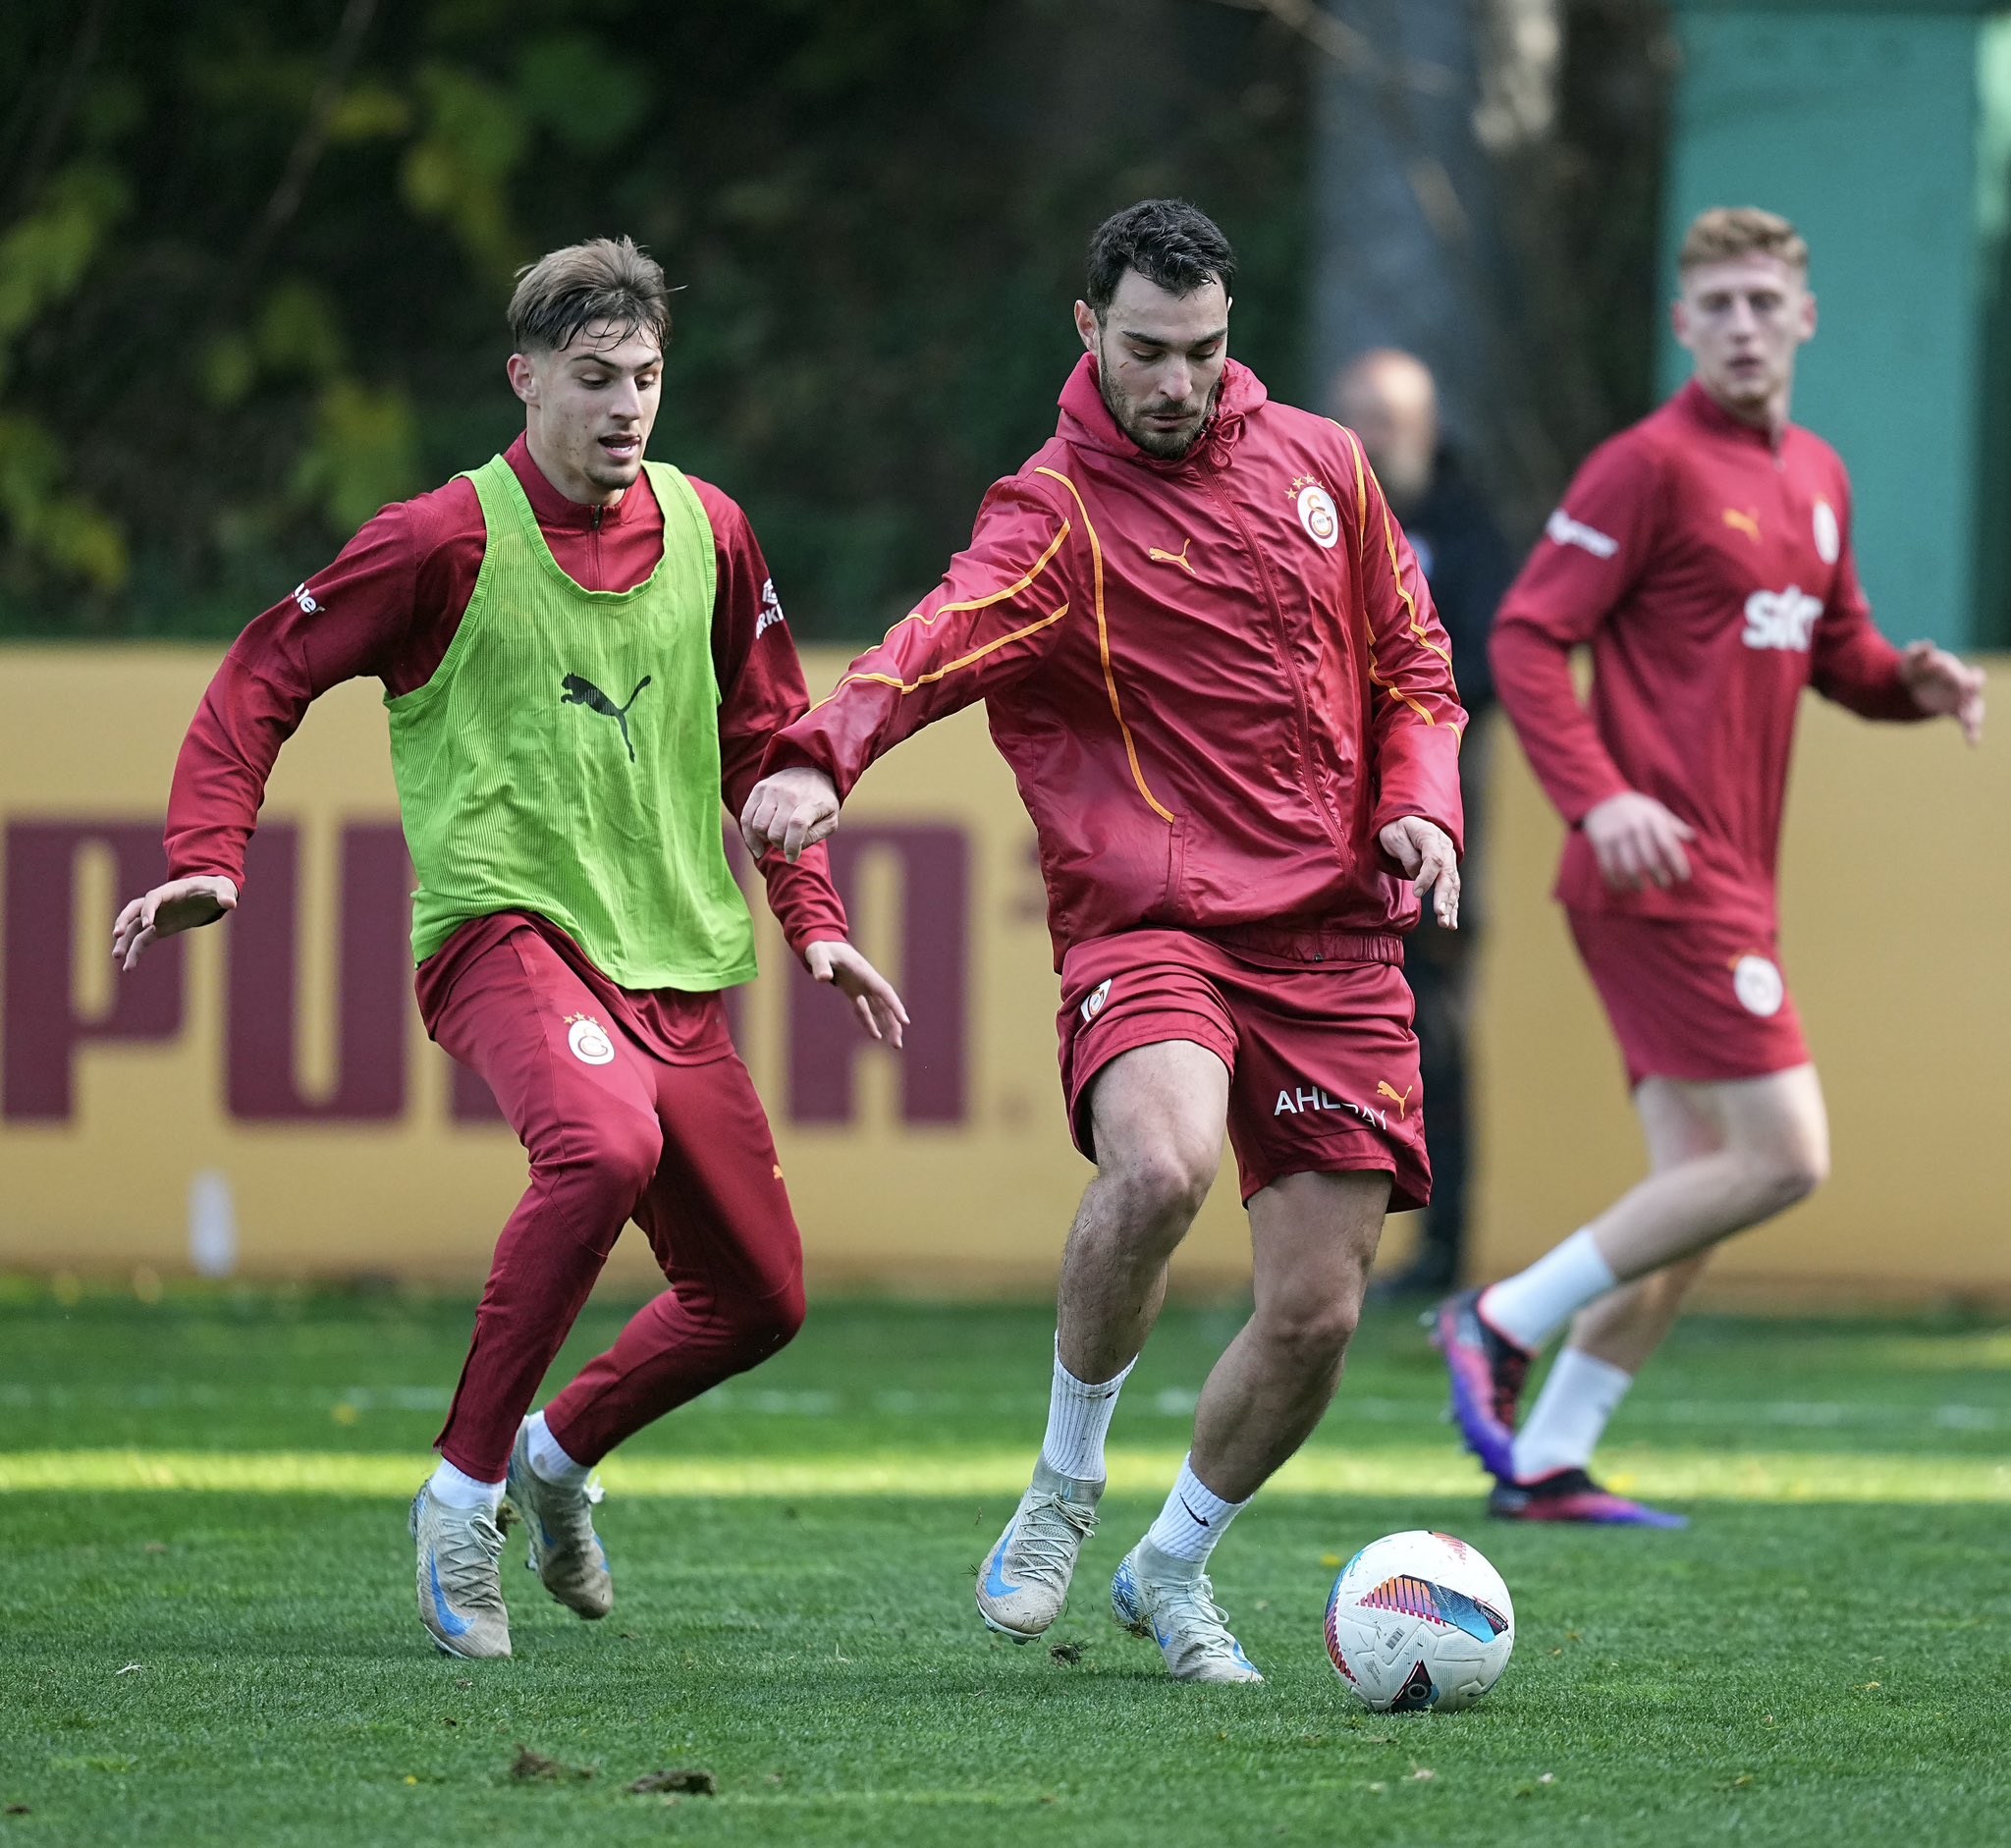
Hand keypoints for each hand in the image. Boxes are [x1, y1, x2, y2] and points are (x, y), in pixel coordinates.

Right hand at [111, 875, 238, 971]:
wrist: (210, 894)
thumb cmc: (214, 888)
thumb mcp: (221, 889)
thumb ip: (224, 895)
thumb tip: (231, 903)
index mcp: (171, 891)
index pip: (154, 897)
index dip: (149, 909)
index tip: (149, 924)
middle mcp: (158, 903)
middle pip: (135, 909)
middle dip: (125, 920)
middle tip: (117, 933)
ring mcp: (156, 916)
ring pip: (134, 927)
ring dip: (124, 940)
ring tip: (116, 956)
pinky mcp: (158, 929)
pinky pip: (142, 941)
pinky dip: (134, 953)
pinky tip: (129, 968)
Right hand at [741, 766, 840, 863]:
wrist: (812, 770)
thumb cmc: (822, 802)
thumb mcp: (830, 820)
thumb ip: (815, 836)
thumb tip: (793, 850)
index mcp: (810, 802)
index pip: (796, 825)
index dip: (791, 847)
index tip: (792, 858)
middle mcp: (789, 794)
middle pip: (774, 831)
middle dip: (779, 845)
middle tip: (786, 845)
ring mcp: (771, 790)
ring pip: (758, 825)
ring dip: (765, 840)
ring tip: (775, 839)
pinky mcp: (759, 789)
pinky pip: (746, 817)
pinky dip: (749, 835)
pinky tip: (758, 846)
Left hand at [804, 940, 908, 1047]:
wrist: (822, 942)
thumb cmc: (821, 948)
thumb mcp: (818, 954)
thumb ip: (821, 965)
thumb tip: (823, 979)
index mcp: (864, 972)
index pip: (884, 991)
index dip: (895, 1006)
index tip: (904, 1021)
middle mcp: (867, 981)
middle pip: (885, 1004)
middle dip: (894, 1023)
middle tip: (897, 1044)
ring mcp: (861, 987)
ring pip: (879, 1009)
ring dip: (887, 1026)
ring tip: (894, 1045)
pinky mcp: (854, 991)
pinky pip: (865, 1010)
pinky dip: (870, 1022)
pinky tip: (876, 1036)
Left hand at [1378, 816, 1459, 927]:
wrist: (1408, 822)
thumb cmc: (1398, 830)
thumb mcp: (1395, 837)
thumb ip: (1407, 856)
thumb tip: (1416, 874)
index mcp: (1431, 836)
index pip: (1435, 859)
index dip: (1427, 877)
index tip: (1417, 893)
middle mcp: (1445, 848)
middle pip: (1448, 874)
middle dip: (1444, 895)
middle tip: (1439, 913)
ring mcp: (1450, 859)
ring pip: (1453, 884)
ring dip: (1450, 905)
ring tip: (1445, 924)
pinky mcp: (1448, 871)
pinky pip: (1452, 889)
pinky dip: (1452, 906)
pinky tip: (1451, 923)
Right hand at [1582, 790, 1693, 891]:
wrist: (1602, 798)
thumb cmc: (1635, 808)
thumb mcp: (1655, 810)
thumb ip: (1673, 824)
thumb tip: (1692, 837)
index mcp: (1652, 819)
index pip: (1668, 846)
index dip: (1676, 864)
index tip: (1682, 878)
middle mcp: (1635, 827)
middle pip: (1650, 861)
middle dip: (1659, 878)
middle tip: (1663, 885)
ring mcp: (1617, 835)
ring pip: (1629, 868)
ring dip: (1637, 883)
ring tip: (1642, 888)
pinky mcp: (1600, 841)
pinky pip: (1608, 867)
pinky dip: (1615, 881)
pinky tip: (1621, 887)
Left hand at [1899, 640, 1984, 745]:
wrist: (1908, 684)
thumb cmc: (1914, 667)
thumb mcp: (1912, 658)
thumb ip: (1920, 651)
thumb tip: (1929, 644)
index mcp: (1955, 670)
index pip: (1965, 675)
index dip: (1963, 678)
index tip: (1961, 682)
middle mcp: (1962, 685)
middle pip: (1975, 690)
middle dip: (1974, 692)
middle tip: (1970, 695)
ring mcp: (1961, 699)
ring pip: (1975, 709)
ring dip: (1975, 717)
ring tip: (1972, 726)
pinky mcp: (1955, 711)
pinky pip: (1967, 723)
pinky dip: (1972, 732)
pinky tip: (1973, 743)